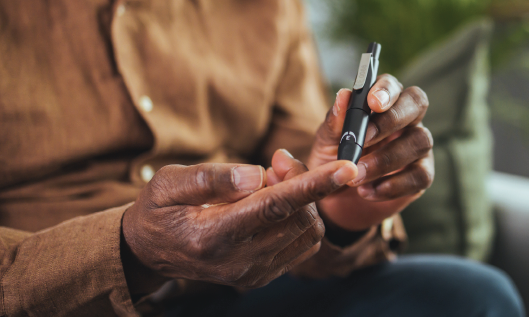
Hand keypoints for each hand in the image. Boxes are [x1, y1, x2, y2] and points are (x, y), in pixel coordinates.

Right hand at [121, 158, 357, 292]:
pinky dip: (301, 217)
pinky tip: (277, 203)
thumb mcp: (169, 183)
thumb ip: (212, 178)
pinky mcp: (262, 276)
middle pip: (298, 216)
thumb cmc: (159, 209)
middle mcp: (238, 261)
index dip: (314, 184)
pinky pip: (302, 245)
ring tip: (274, 182)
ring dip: (304, 200)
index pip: (275, 207)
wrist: (150, 251)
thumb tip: (257, 174)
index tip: (347, 168)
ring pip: (306, 231)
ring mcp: (253, 273)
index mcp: (213, 236)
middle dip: (302, 181)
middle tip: (278, 161)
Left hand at [307, 74, 433, 231]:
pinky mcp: (422, 174)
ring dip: (386, 159)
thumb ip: (335, 121)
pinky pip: (420, 175)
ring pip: (420, 141)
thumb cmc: (333, 161)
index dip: (386, 90)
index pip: (392, 85)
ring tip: (356, 177)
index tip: (371, 102)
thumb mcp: (326, 143)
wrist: (336, 199)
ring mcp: (417, 145)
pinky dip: (393, 185)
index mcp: (381, 102)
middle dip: (392, 119)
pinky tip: (368, 192)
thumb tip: (344, 95)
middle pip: (417, 103)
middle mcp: (405, 118)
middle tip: (365, 138)